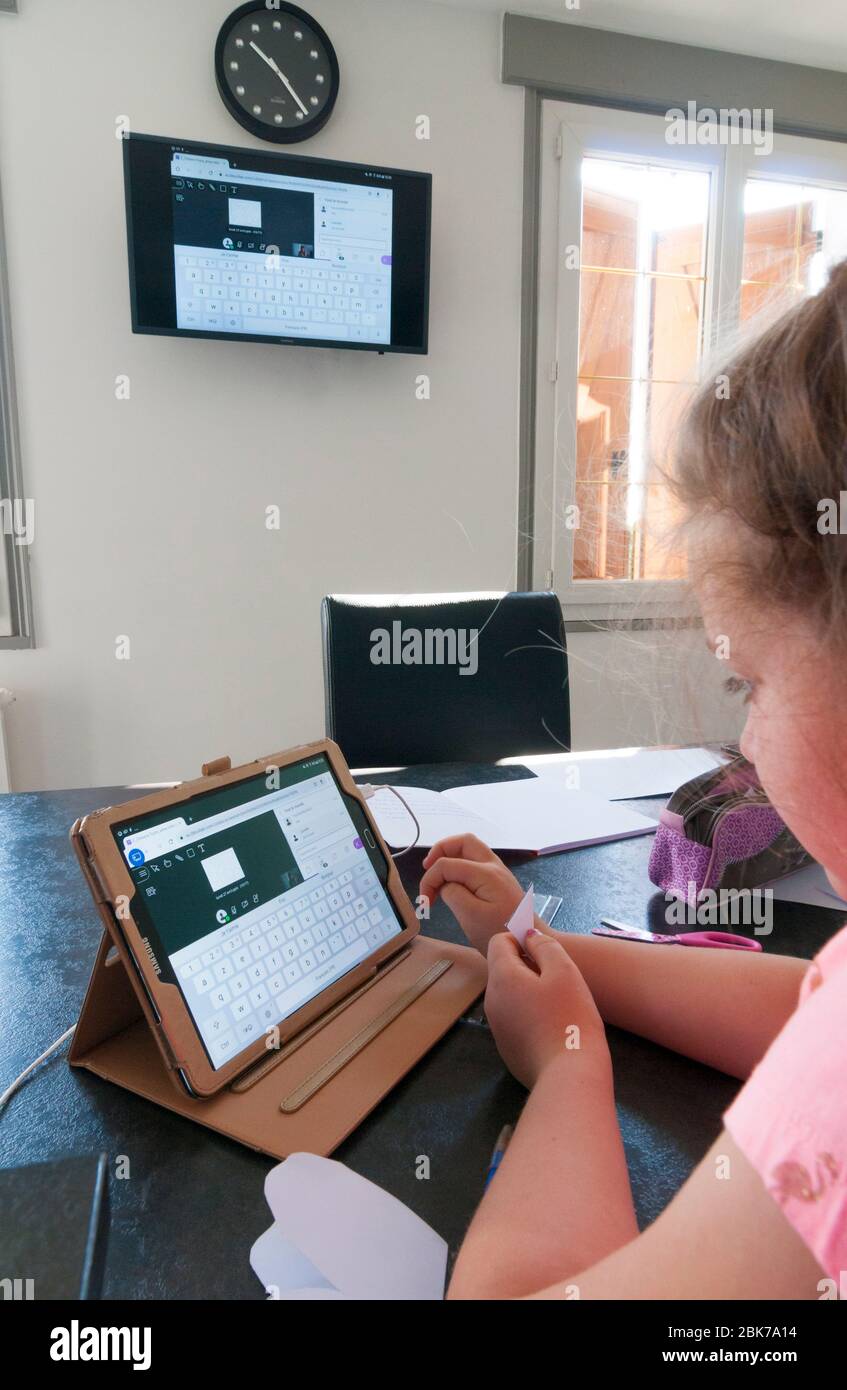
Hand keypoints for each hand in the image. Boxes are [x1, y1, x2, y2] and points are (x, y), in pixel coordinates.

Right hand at [419, 834, 524, 953]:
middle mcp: (493, 865)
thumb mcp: (470, 916)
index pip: (447, 864)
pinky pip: (476, 861)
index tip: (424, 902)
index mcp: (485, 873)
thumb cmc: (499, 931)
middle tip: (426, 868)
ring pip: (470, 848)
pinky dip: (460, 865)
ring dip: (450, 856)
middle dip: (440, 850)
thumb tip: (444, 884)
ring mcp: (498, 871)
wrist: (528, 941)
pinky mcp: (498, 880)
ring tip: (437, 874)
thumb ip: (452, 893)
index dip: (430, 879)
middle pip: (463, 841)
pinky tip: (453, 881)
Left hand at [484, 929, 607, 1087]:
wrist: (569, 1075)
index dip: (521, 939)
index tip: (545, 952)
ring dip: (529, 991)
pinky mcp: (506, 1048)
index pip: (499, 941)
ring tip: (558, 1005)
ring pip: (508, 995)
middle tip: (558, 980)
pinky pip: (513, 1019)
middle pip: (503, 969)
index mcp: (502, 978)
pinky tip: (552, 1027)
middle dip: (527, 967)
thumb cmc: (570, 1018)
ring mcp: (496, 1027)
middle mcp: (491, 1001)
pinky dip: (528, 1015)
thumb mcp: (565, 972)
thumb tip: (528, 936)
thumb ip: (544, 946)